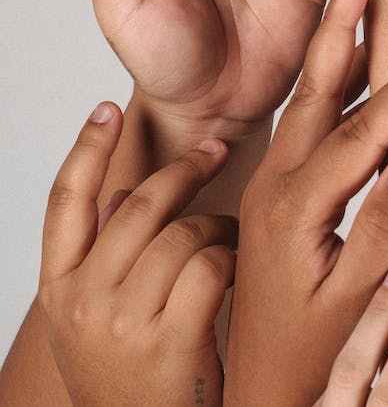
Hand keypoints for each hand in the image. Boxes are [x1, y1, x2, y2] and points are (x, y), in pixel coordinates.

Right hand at [37, 103, 235, 405]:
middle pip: (138, 205)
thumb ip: (110, 257)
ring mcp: (120, 325)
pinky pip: (210, 265)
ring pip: (182, 232)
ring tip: (230, 236)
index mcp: (59, 289)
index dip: (85, 149)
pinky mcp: (168, 343)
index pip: (64, 202)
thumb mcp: (100, 318)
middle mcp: (80, 303)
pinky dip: (231, 257)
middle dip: (185, 169)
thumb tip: (123, 192)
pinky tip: (235, 269)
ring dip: (218, 225)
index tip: (107, 109)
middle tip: (217, 149)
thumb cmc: (136, 372)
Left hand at [224, 0, 387, 406]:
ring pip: (306, 98)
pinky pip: (302, 120)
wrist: (258, 381)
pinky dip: (325, 81)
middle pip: (315, 90)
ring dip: (330, 45)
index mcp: (295, 207)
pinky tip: (345, 62)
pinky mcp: (277, 186)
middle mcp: (276, 182)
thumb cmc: (307, 348)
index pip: (361, 134)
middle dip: (340, 28)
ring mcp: (272, 180)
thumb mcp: (352, 300)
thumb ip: (381, 228)